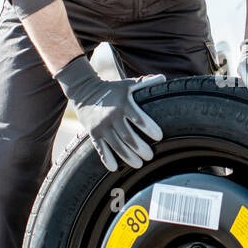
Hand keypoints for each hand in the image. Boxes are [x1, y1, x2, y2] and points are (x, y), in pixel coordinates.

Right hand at [55, 55, 163, 170]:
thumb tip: (163, 79)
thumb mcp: (128, 84)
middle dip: (140, 148)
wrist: (84, 91)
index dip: (150, 128)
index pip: (139, 118)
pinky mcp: (93, 134)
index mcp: (123, 104)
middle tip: (150, 156)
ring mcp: (101, 126)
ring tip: (139, 164)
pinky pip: (100, 149)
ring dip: (128, 157)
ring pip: (116, 146)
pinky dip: (107, 159)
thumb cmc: (112, 89)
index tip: (159, 137)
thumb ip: (145, 83)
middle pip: (128, 137)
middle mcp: (112, 116)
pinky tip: (114, 168)